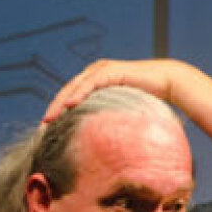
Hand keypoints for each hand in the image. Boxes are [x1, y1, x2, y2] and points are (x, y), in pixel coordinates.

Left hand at [41, 58, 199, 123]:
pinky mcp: (110, 70)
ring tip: (50, 118)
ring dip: (60, 102)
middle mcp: (95, 72)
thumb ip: (108, 118)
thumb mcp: (121, 109)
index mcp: (94, 81)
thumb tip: (102, 142)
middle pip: (67, 90)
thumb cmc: (147, 99)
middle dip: (54, 107)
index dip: (57, 109)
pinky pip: (90, 83)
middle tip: (43, 125)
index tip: (47, 127)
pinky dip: (79, 94)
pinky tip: (69, 106)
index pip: (70, 95)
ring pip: (74, 86)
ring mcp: (102, 69)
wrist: (168, 82)